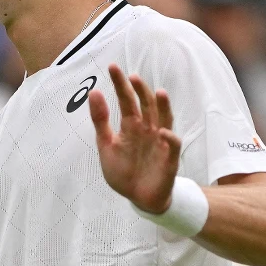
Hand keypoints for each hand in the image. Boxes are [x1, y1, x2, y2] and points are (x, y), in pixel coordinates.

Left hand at [89, 64, 179, 213]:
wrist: (139, 199)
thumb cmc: (124, 171)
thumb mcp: (106, 145)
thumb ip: (100, 121)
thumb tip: (93, 92)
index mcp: (131, 126)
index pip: (126, 100)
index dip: (120, 84)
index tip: (112, 67)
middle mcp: (147, 129)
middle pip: (146, 105)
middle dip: (140, 90)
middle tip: (132, 76)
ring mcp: (160, 142)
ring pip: (164, 119)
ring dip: (162, 106)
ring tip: (158, 92)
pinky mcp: (169, 158)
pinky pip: (172, 145)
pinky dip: (169, 138)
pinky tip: (162, 132)